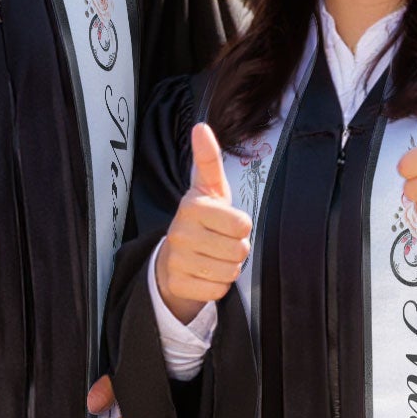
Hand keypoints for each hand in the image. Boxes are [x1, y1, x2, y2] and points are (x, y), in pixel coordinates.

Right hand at [154, 123, 251, 323]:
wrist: (174, 257)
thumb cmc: (202, 219)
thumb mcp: (209, 188)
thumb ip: (208, 159)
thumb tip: (201, 127)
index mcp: (192, 206)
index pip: (242, 224)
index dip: (241, 226)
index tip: (227, 222)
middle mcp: (180, 232)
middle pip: (239, 251)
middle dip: (237, 249)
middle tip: (221, 242)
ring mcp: (176, 260)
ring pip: (230, 272)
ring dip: (229, 267)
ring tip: (213, 257)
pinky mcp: (177, 284)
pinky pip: (218, 290)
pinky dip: (218, 285)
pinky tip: (205, 273)